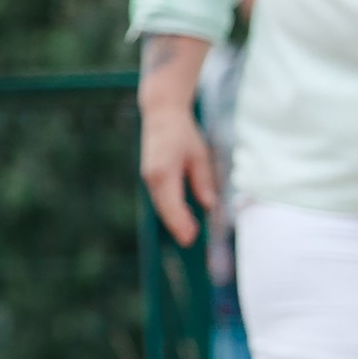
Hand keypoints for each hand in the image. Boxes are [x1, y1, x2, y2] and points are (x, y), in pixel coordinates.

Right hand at [141, 102, 218, 246]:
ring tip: (188, 235)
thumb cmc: (183, 134)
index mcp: (164, 172)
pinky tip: (181, 218)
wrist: (161, 115)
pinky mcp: (149, 176)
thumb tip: (209, 205)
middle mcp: (152, 177)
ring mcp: (148, 177)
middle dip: (176, 227)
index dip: (181, 223)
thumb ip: (203, 182)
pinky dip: (169, 209)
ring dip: (172, 220)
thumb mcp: (200, 156)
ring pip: (160, 205)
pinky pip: (159, 198)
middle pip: (164, 209)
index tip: (191, 238)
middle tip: (190, 243)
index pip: (173, 204)